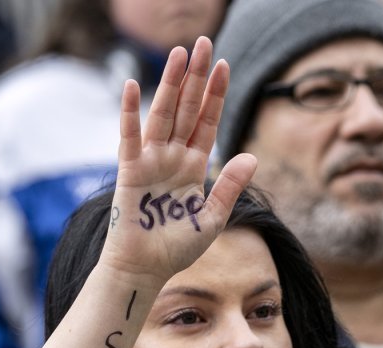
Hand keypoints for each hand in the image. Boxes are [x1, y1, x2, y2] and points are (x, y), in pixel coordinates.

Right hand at [100, 36, 256, 287]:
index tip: (224, 65)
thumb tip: (252, 156)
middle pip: (186, 109)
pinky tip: (135, 86)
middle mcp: (173, 158)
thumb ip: (230, 186)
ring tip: (179, 53)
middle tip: (203, 42)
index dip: (215, 95)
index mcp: (194, 167)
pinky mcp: (130, 172)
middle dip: (195, 77)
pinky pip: (130, 137)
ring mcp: (151, 162)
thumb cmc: (178, 248)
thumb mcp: (214, 217)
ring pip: (163, 115)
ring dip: (170, 84)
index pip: (207, 123)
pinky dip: (131, 113)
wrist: (147, 268)